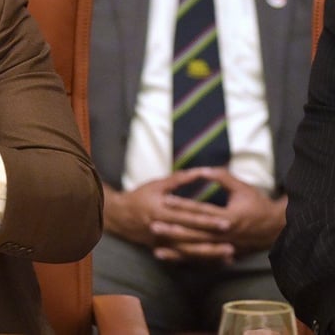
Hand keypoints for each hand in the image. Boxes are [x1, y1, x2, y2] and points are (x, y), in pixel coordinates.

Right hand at [104, 170, 230, 259]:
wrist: (117, 216)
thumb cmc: (138, 197)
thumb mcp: (156, 185)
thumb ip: (179, 179)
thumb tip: (200, 171)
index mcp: (161, 211)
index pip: (188, 217)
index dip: (208, 220)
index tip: (227, 222)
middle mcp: (162, 229)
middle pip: (191, 237)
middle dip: (212, 240)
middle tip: (233, 242)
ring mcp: (161, 242)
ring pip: (188, 251)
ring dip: (208, 254)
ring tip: (228, 256)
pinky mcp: (162, 249)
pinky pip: (183, 257)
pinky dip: (199, 260)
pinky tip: (214, 262)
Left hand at [152, 167, 285, 259]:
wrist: (277, 229)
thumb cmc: (258, 205)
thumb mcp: (243, 188)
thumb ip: (222, 177)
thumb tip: (202, 169)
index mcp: (229, 217)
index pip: (201, 210)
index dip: (183, 205)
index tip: (165, 199)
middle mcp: (225, 235)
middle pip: (195, 234)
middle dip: (173, 231)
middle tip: (152, 226)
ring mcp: (224, 248)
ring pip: (197, 251)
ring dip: (176, 251)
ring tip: (156, 250)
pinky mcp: (223, 256)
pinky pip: (202, 260)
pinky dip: (185, 260)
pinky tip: (170, 260)